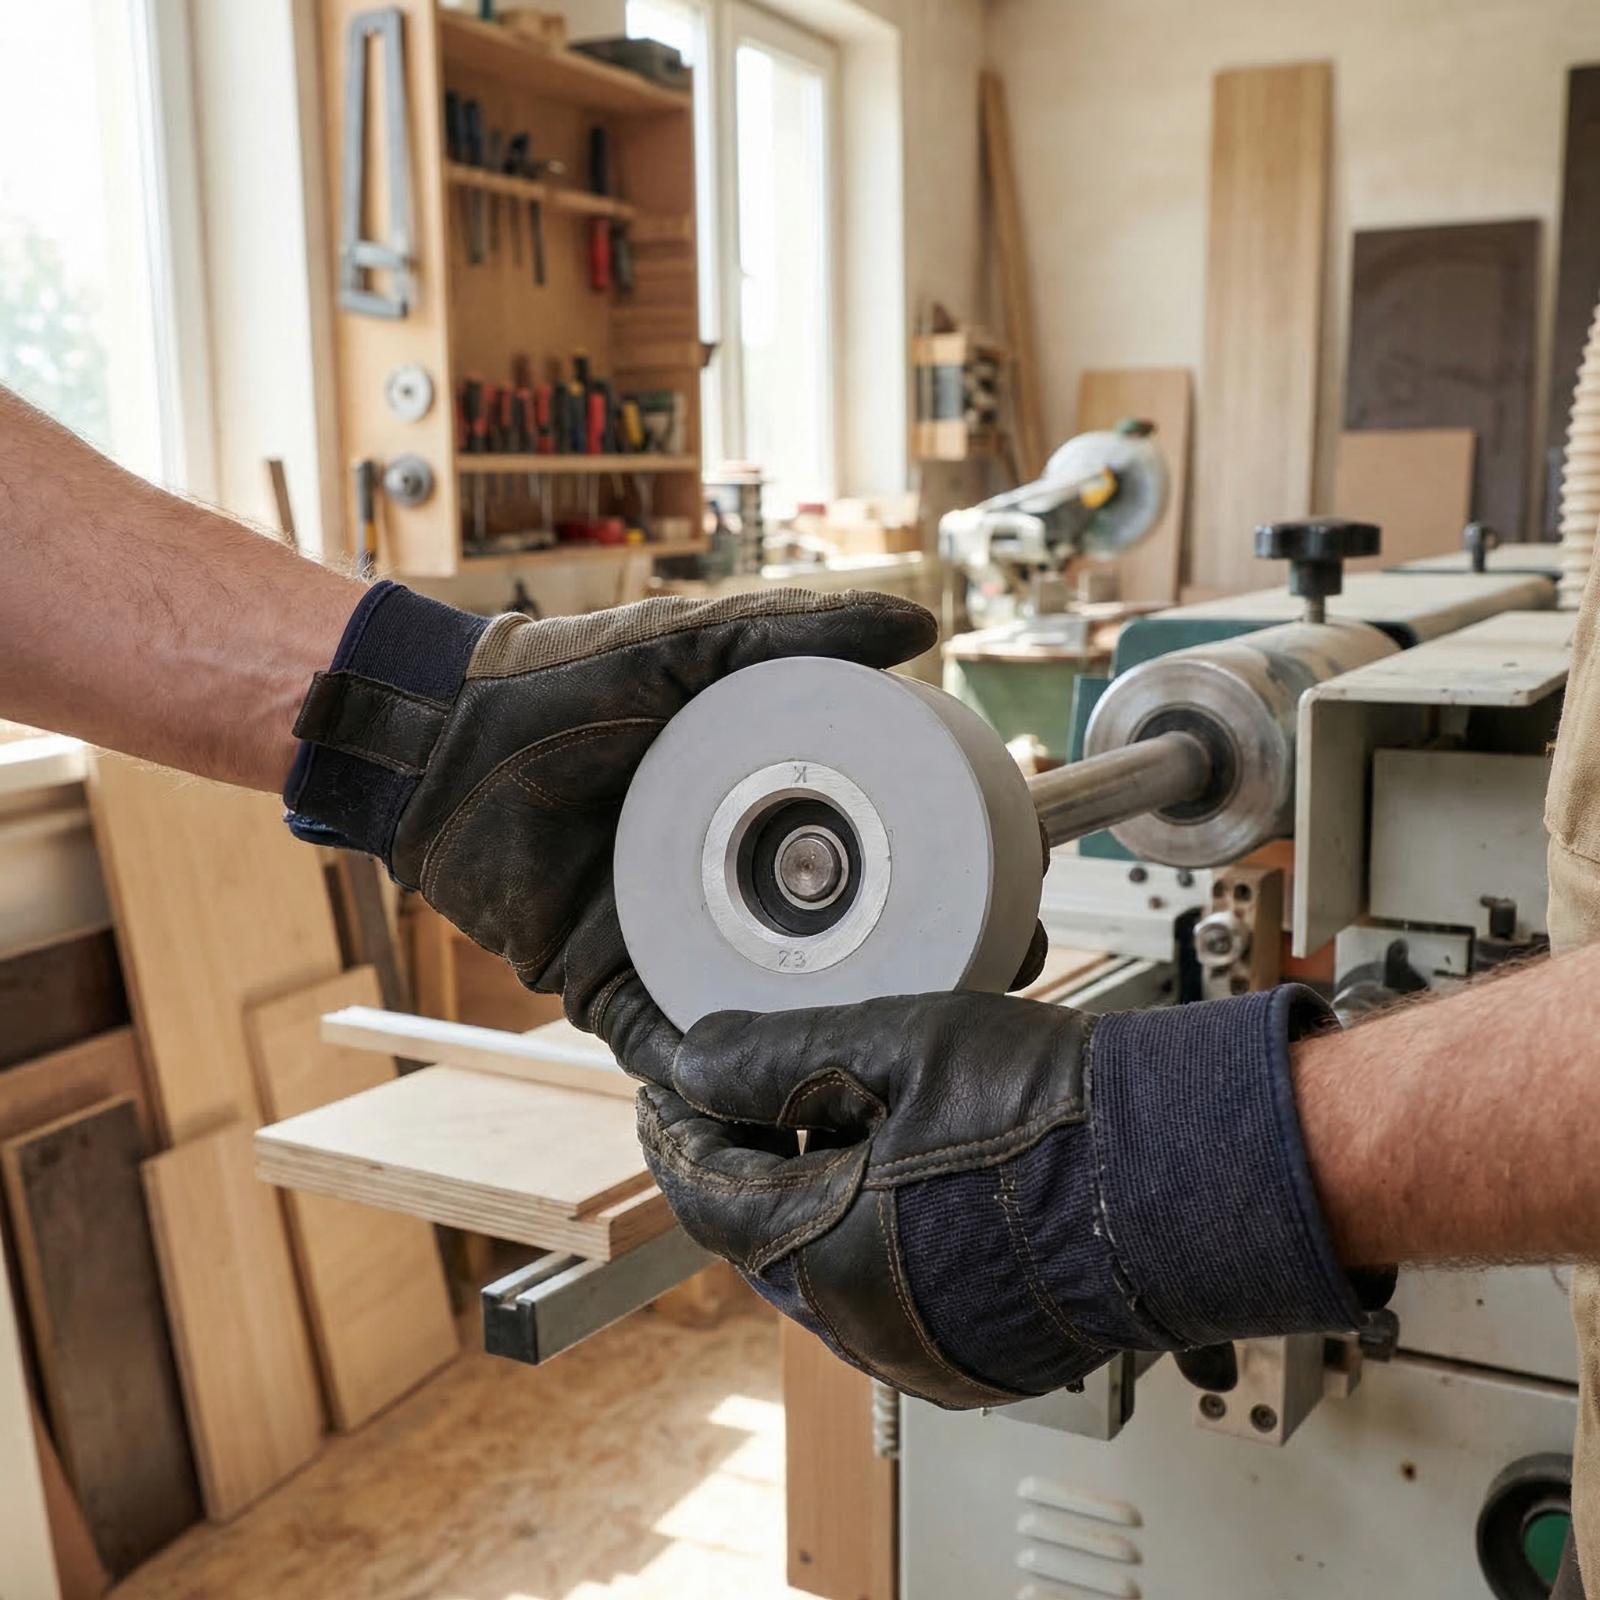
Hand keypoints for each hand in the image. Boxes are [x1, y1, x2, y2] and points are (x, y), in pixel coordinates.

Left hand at [285, 584, 934, 1081]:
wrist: (444, 733)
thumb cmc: (568, 681)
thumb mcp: (699, 648)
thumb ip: (803, 632)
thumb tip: (922, 629)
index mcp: (759, 821)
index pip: (868, 870)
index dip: (938, 897)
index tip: (1007, 912)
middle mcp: (725, 892)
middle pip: (832, 958)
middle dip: (900, 990)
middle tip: (967, 996)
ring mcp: (668, 944)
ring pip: (760, 1015)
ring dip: (820, 1044)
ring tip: (894, 1063)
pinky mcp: (604, 985)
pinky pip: (666, 1045)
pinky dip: (711, 1075)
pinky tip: (775, 1096)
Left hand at [639, 986, 1385, 1406]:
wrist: (1179, 1164)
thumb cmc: (1055, 1107)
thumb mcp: (895, 1049)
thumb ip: (775, 1057)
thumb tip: (691, 1060)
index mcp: (833, 1253)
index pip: (707, 1192)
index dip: (677, 1130)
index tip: (668, 1089)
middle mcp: (869, 1326)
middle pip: (757, 1237)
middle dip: (740, 1163)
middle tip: (742, 1096)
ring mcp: (924, 1352)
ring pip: (817, 1270)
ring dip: (803, 1199)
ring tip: (825, 1121)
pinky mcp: (973, 1359)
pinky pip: (881, 1299)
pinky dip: (864, 1238)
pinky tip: (893, 1175)